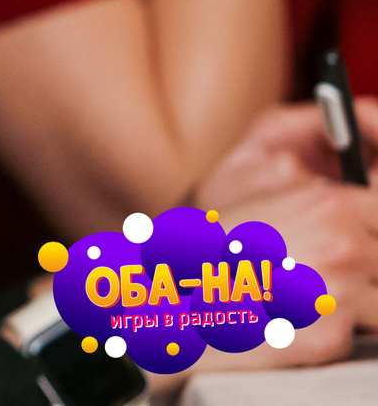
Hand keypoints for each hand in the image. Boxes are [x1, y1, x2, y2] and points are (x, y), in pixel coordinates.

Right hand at [188, 100, 377, 368]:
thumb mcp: (250, 183)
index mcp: (329, 205)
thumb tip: (349, 178)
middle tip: (320, 268)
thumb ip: (311, 176)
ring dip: (352, 302)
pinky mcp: (330, 339)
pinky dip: (326, 331)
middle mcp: (343, 249)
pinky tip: (289, 320)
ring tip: (301, 297)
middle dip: (364, 266)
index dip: (372, 226)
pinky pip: (353, 335)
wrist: (160, 299)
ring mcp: (339, 296)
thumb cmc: (197, 243)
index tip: (362, 235)